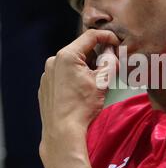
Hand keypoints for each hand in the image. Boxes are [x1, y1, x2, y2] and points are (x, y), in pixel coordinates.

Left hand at [38, 29, 119, 161]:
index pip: (90, 36)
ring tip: (93, 85)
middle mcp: (53, 61)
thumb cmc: (81, 108)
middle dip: (96, 57)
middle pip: (81, 50)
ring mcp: (47, 74)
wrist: (63, 131)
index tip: (117, 43)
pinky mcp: (46, 86)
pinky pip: (63, 75)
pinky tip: (80, 93)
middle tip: (107, 70)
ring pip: (72, 63)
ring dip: (85, 69)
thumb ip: (110, 62)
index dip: (107, 37)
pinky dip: (74, 78)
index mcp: (67, 56)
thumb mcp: (102, 82)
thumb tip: (112, 53)